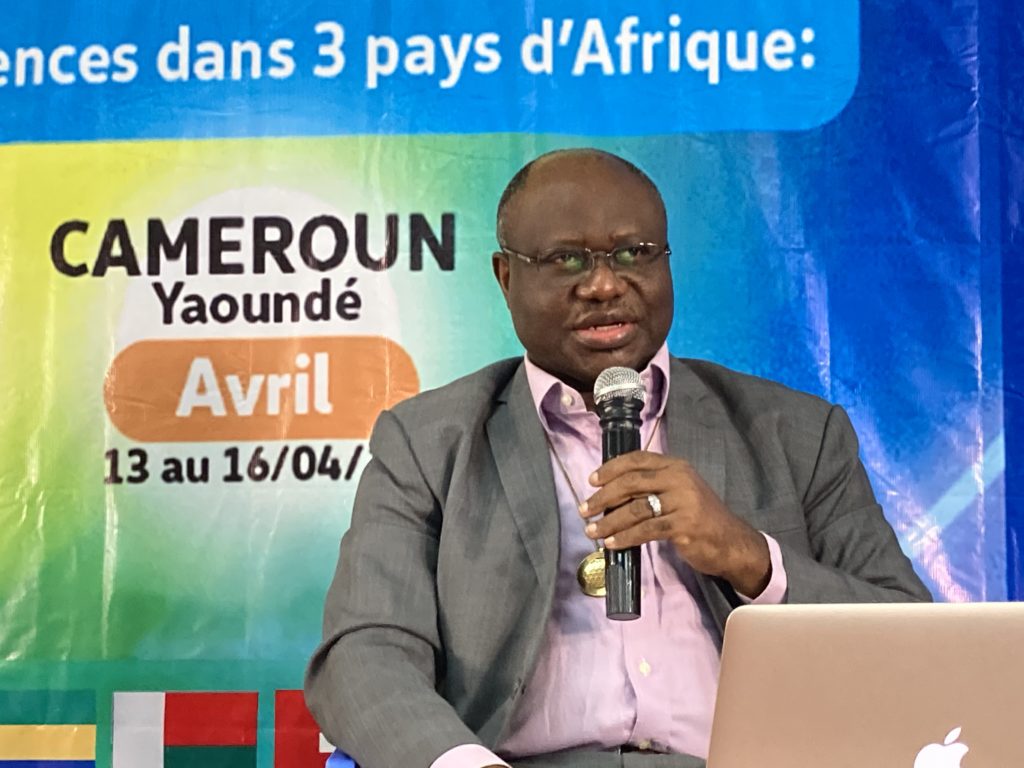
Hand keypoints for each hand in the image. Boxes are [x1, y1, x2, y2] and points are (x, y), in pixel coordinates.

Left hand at [581, 451, 771, 596]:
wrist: (731, 542)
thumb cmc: (700, 518)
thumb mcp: (679, 492)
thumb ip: (652, 486)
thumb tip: (611, 493)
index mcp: (676, 466)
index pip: (637, 459)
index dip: (610, 468)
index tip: (591, 481)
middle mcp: (679, 479)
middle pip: (631, 482)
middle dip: (603, 497)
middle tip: (585, 510)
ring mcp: (683, 501)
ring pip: (635, 508)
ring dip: (609, 521)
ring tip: (592, 531)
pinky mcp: (684, 525)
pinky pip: (646, 530)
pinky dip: (625, 537)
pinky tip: (612, 543)